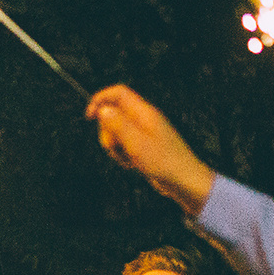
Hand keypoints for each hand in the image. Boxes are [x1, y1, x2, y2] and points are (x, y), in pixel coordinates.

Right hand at [87, 85, 215, 211]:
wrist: (184, 181)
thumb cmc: (165, 162)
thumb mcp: (136, 143)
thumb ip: (118, 124)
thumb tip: (103, 109)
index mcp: (144, 113)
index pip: (118, 93)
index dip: (101, 99)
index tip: (89, 116)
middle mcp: (144, 119)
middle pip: (113, 114)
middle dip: (107, 131)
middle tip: (115, 147)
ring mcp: (144, 132)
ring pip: (116, 131)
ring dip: (114, 146)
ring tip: (127, 159)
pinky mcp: (143, 145)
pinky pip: (124, 144)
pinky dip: (122, 154)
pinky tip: (132, 164)